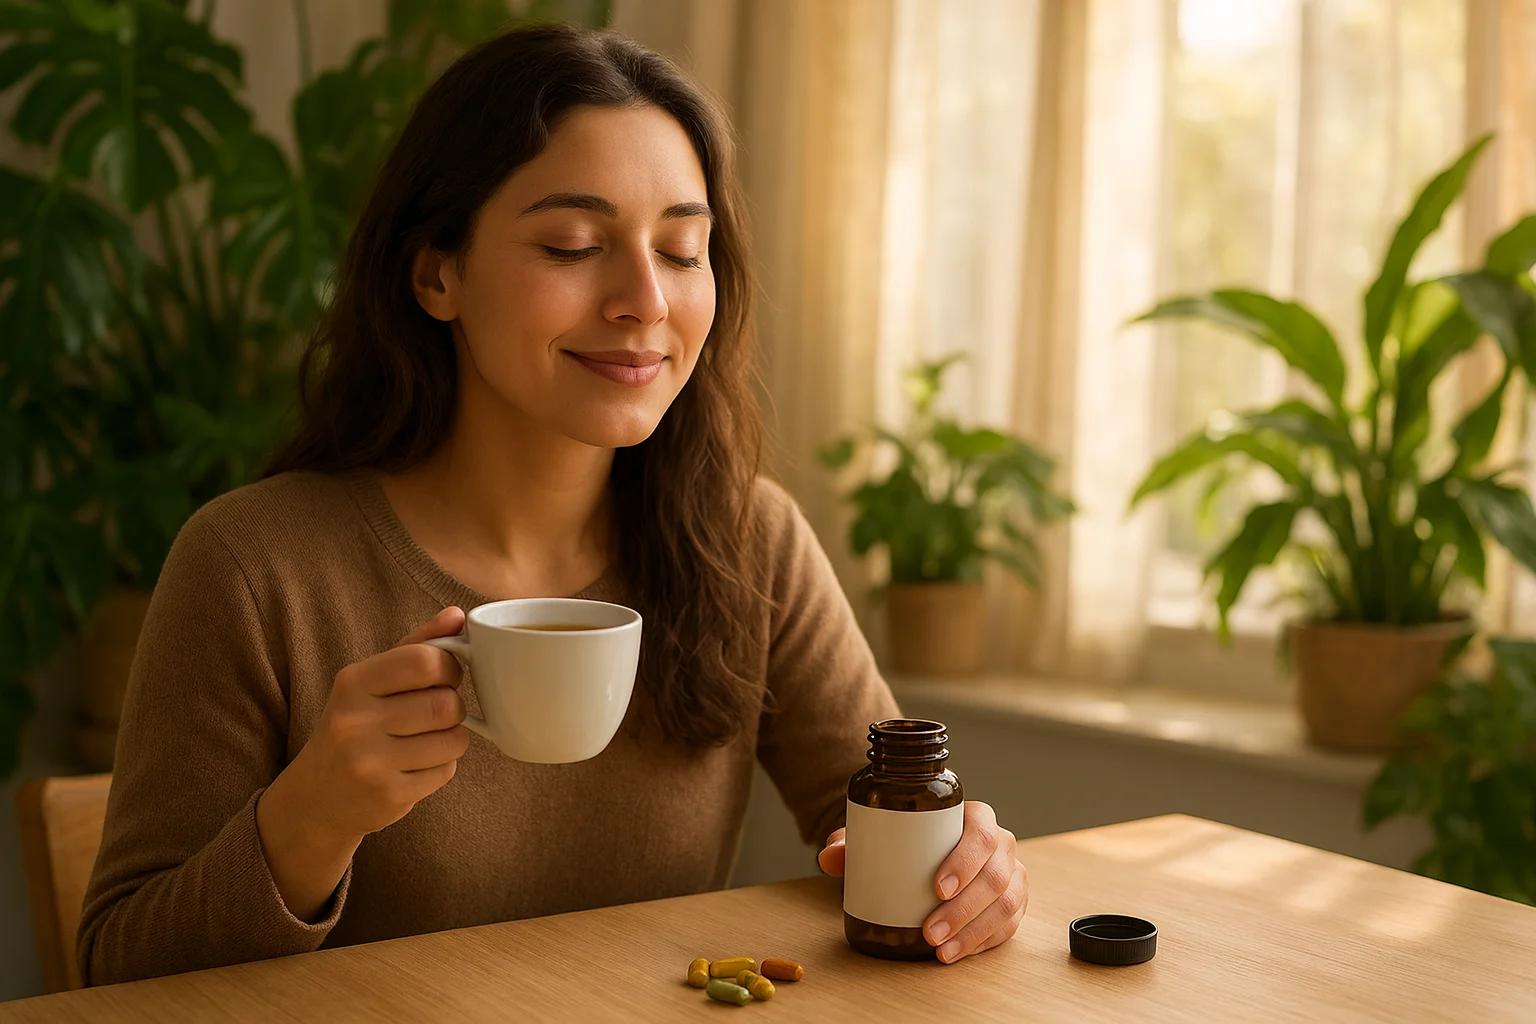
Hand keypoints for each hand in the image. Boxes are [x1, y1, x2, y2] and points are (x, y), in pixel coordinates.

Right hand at [258, 607, 472, 920]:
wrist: (315, 797)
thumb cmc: (355, 726)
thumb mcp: (372, 682)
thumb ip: (416, 645)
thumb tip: (458, 614)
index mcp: (353, 683)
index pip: (425, 660)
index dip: (449, 667)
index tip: (444, 676)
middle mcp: (355, 722)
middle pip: (445, 703)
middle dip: (453, 706)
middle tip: (437, 712)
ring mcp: (369, 763)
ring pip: (453, 739)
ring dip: (452, 739)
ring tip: (426, 740)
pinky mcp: (388, 796)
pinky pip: (446, 771)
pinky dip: (442, 767)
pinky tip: (415, 766)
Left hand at [818, 800, 1027, 962]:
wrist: (927, 852)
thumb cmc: (907, 842)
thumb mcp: (879, 837)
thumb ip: (851, 843)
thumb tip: (828, 857)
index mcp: (975, 817)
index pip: (981, 834)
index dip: (965, 862)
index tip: (938, 889)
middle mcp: (1001, 843)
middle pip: (994, 875)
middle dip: (963, 910)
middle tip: (930, 932)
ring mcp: (1012, 873)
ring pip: (1006, 904)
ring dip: (974, 931)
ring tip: (941, 950)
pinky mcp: (1014, 901)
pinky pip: (1009, 925)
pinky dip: (985, 941)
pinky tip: (959, 952)